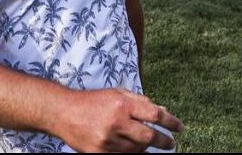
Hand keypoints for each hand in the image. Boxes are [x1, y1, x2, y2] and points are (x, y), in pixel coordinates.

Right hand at [52, 88, 182, 152]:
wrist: (62, 112)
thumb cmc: (90, 100)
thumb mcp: (115, 93)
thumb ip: (139, 100)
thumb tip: (163, 110)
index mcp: (121, 103)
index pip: (155, 114)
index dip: (171, 122)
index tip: (180, 128)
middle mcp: (115, 122)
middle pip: (150, 136)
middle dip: (164, 141)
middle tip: (170, 143)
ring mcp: (107, 140)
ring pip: (137, 150)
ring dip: (145, 147)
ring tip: (146, 143)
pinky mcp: (99, 153)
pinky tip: (137, 152)